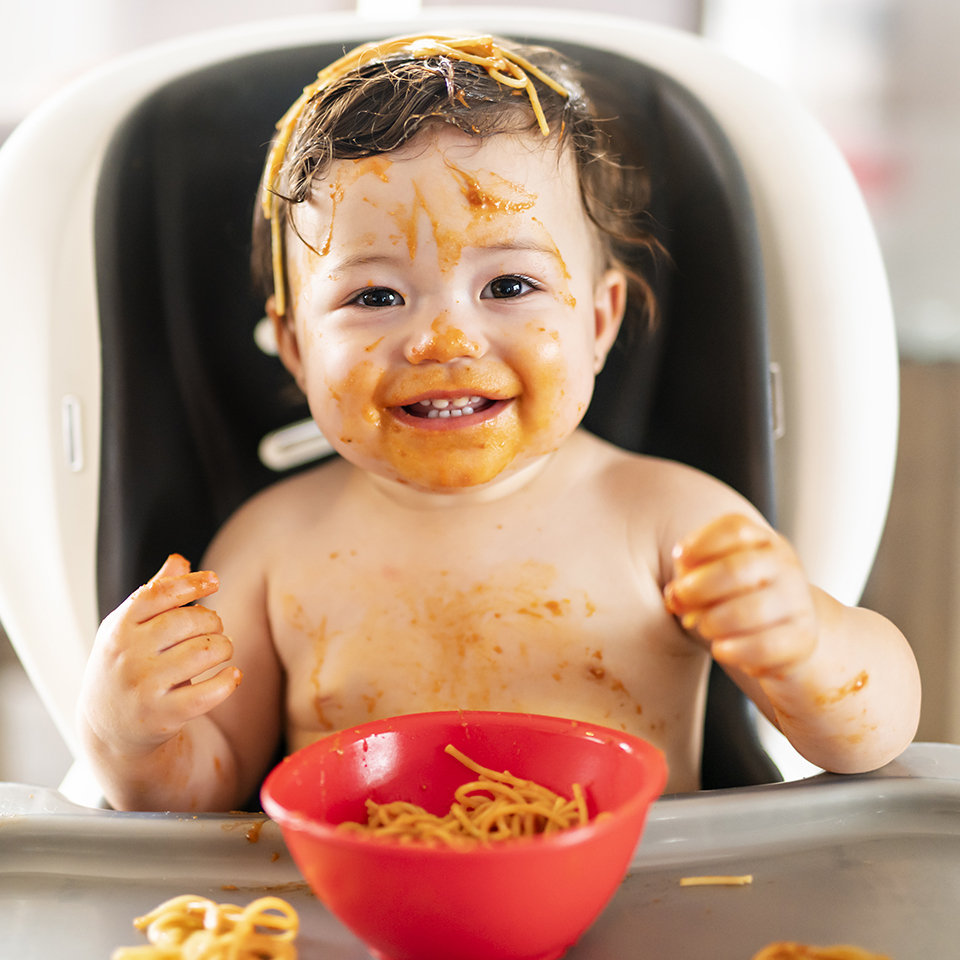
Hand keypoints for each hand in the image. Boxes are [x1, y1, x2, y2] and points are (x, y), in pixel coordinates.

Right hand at [80, 553, 240, 756]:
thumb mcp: (129, 627)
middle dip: (212, 621)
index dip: (191, 583)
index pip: (158, 594)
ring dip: (224, 648)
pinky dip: (229, 680)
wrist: (108, 726)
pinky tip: (232, 675)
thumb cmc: (127, 664)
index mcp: (119, 628)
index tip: (214, 581)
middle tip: (215, 628)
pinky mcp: (163, 716)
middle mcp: (128, 656)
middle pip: (186, 621)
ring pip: (203, 653)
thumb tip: (179, 561)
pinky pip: (208, 693)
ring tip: (222, 650)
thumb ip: (155, 592)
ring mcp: (144, 687)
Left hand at [663, 514, 817, 676]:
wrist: (784, 633)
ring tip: (703, 627)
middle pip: (736, 569)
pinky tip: (721, 649)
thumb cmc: (735, 597)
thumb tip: (676, 595)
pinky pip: (764, 647)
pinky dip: (734, 650)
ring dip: (713, 622)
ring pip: (750, 611)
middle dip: (698, 588)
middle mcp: (784, 565)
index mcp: (761, 541)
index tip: (680, 558)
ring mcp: (797, 601)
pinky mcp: (802, 638)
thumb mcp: (711, 578)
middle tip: (679, 600)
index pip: (734, 529)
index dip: (700, 542)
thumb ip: (689, 577)